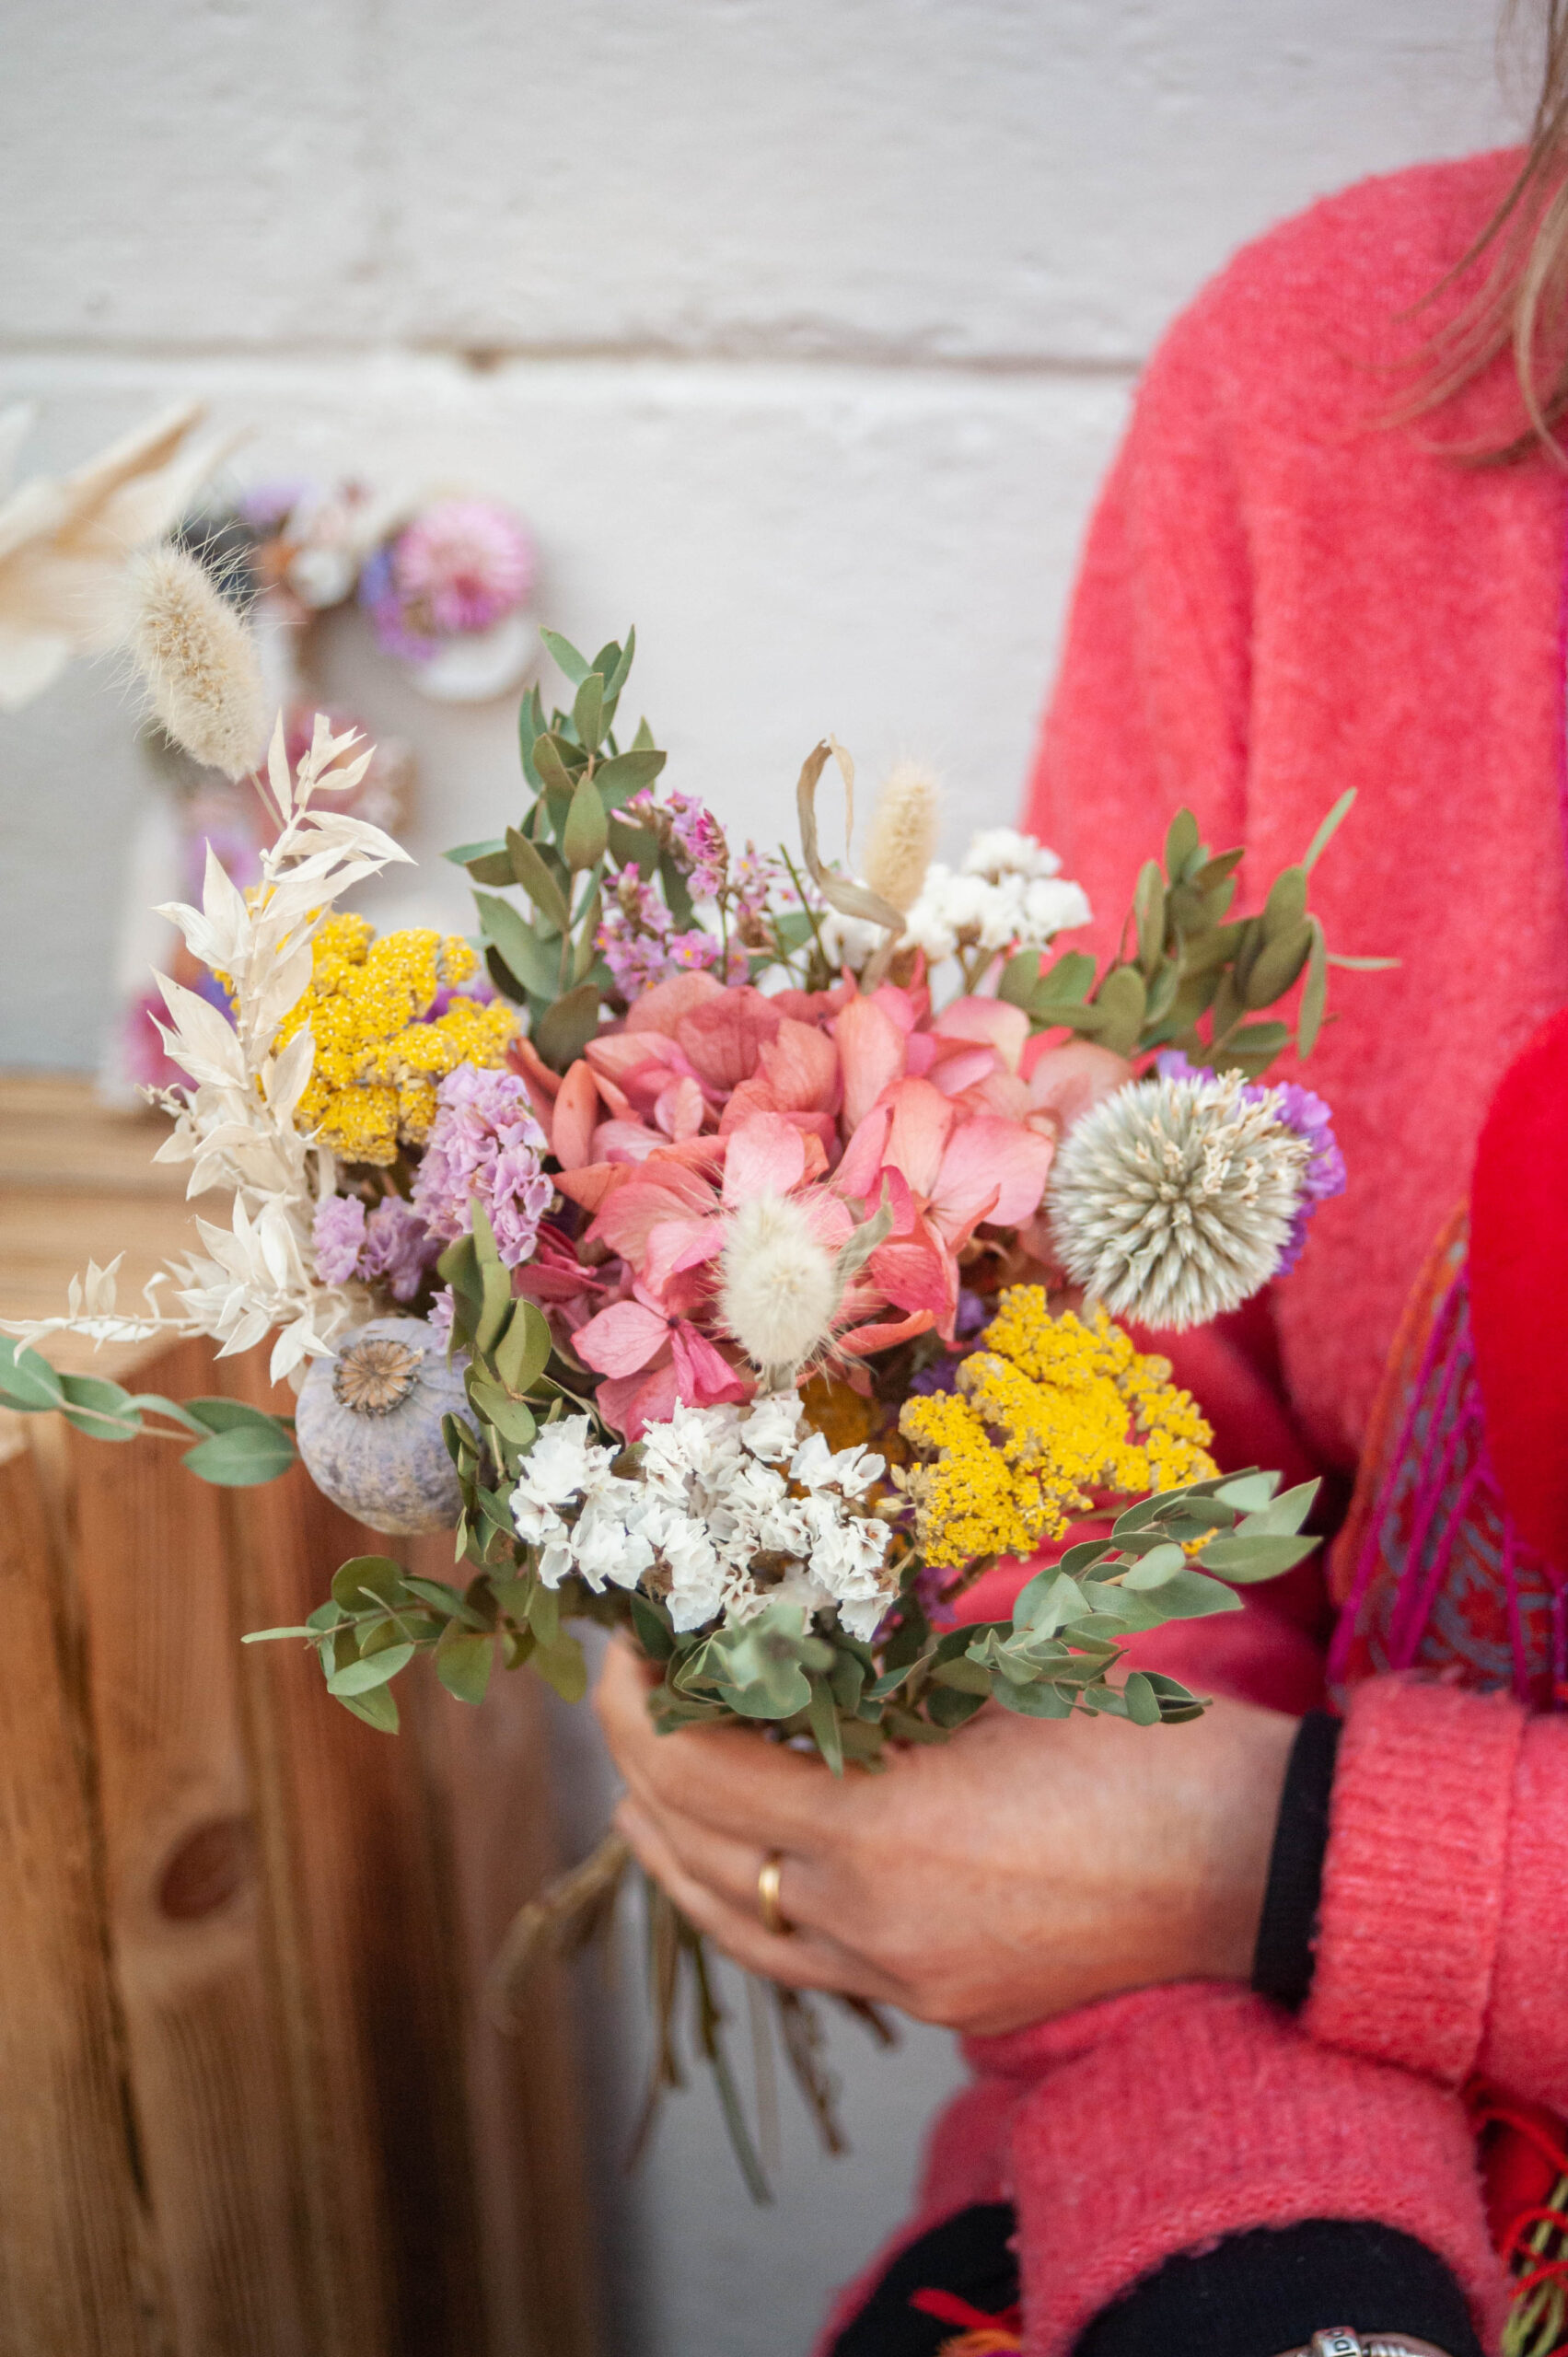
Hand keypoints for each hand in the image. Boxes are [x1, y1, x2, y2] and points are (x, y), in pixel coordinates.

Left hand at [595, 1638, 1295, 2037]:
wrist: (1261, 1864)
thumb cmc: (1147, 1745)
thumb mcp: (1003, 1680)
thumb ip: (883, 1677)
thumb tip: (788, 1642)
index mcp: (884, 1830)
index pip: (694, 1769)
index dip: (636, 1700)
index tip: (626, 1636)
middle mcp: (873, 1922)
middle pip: (694, 1847)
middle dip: (637, 1760)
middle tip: (625, 1686)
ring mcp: (902, 1977)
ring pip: (736, 1919)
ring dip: (670, 1846)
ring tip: (640, 1781)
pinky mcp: (935, 1999)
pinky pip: (797, 1960)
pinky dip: (742, 1905)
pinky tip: (729, 1866)